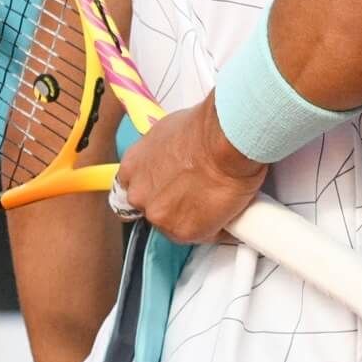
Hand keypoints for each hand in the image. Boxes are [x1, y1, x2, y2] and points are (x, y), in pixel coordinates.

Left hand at [116, 94, 268, 244]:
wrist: (226, 139)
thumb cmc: (207, 127)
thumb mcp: (170, 130)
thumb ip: (163, 153)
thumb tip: (177, 158)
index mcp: (133, 167)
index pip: (134, 189)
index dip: (155, 190)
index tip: (168, 190)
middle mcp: (139, 195)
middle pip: (155, 209)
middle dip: (176, 205)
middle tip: (200, 192)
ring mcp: (159, 216)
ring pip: (178, 224)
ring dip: (196, 216)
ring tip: (218, 198)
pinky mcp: (184, 232)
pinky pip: (203, 234)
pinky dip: (217, 226)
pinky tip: (228, 207)